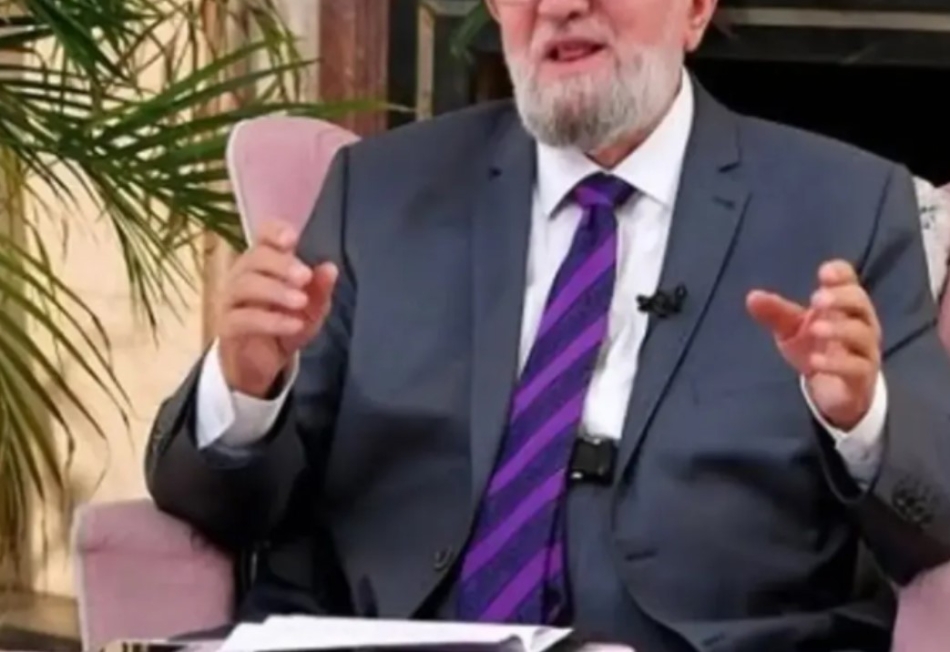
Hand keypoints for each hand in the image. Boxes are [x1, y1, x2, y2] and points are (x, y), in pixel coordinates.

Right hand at [218, 220, 337, 397]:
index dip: (274, 232)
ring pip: (245, 285)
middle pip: (254, 258)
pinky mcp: (227, 326)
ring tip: (301, 301)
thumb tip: (330, 268)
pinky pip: (243, 319)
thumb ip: (320, 289)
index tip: (292, 239)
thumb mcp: (311, 309)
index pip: (262, 235)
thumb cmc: (285, 324)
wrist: (261, 363)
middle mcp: (242, 275)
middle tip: (305, 276)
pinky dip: (270, 321)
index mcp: (263, 263)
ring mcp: (231, 300)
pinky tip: (293, 325)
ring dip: (276, 291)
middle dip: (281, 264)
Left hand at [746, 260, 880, 429]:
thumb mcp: (791, 330)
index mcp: (844, 306)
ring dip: (839, 329)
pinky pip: (856, 367)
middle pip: (861, 303)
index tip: (824, 273)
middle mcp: (861, 323)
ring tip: (815, 329)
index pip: (850, 282)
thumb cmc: (816, 349)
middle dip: (841, 298)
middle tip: (817, 300)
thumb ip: (775, 313)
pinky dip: (836, 363)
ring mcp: (865, 350)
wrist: (834, 392)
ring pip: (861, 334)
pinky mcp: (862, 376)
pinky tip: (816, 361)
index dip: (841, 274)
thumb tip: (752, 296)